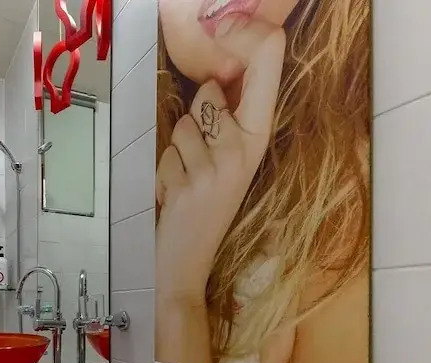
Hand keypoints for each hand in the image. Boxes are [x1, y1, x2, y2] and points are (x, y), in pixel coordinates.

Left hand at [155, 25, 285, 305]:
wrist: (187, 264)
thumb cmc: (207, 208)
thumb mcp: (229, 164)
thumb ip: (227, 123)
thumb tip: (217, 79)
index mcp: (258, 142)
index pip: (267, 77)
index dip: (260, 45)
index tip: (256, 29)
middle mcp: (243, 151)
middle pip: (208, 93)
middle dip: (195, 112)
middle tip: (202, 152)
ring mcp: (215, 168)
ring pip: (179, 125)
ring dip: (175, 150)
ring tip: (186, 180)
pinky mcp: (187, 183)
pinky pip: (164, 153)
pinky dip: (162, 172)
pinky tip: (174, 195)